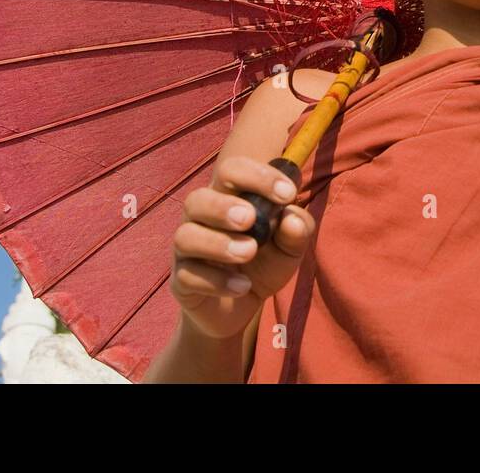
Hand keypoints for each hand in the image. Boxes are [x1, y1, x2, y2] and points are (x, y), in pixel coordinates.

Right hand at [168, 154, 316, 340]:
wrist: (241, 308)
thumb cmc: (263, 264)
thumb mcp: (289, 249)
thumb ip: (297, 230)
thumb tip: (293, 217)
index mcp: (228, 198)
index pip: (232, 171)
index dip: (258, 176)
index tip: (288, 193)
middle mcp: (201, 218)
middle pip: (197, 199)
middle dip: (223, 206)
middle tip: (249, 218)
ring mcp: (187, 250)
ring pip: (185, 236)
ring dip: (218, 243)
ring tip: (248, 252)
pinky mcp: (181, 281)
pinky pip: (188, 276)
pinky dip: (217, 281)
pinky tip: (243, 285)